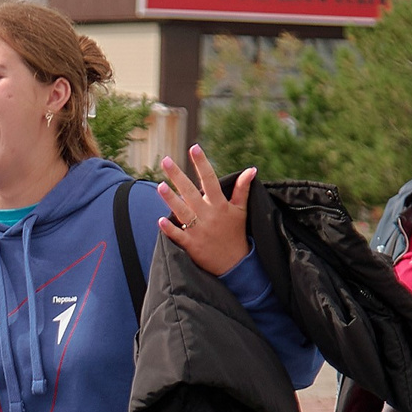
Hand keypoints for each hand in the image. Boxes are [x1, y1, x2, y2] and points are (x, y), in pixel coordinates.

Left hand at [157, 146, 252, 274]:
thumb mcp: (241, 210)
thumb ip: (242, 189)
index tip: (194, 147)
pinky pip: (179, 236)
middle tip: (165, 160)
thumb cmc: (236, 233)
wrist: (235, 264)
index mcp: (220, 205)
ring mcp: (199, 231)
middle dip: (178, 176)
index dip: (202, 163)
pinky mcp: (192, 245)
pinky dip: (170, 229)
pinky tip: (160, 220)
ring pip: (182, 212)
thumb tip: (251, 169)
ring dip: (171, 200)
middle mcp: (208, 215)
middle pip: (191, 192)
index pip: (210, 179)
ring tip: (160, 186)